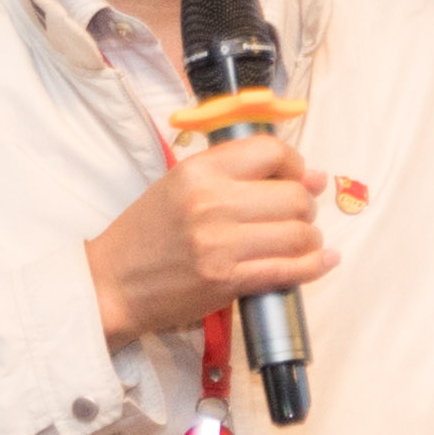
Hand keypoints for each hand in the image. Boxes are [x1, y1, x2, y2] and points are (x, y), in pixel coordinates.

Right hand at [92, 129, 326, 347]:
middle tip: (293, 217)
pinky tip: (321, 260)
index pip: (271, 151)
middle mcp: (211, 202)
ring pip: (299, 233)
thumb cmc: (148, 233)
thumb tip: (314, 176)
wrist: (111, 283)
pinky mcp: (227, 280)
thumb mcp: (180, 184)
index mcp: (199, 171)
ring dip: (310, 239)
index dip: (295, 165)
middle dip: (305, 207)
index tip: (294, 179)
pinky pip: (290, 270)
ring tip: (297, 242)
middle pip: (295, 195)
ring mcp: (220, 244)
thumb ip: (240, 174)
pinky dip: (314, 266)